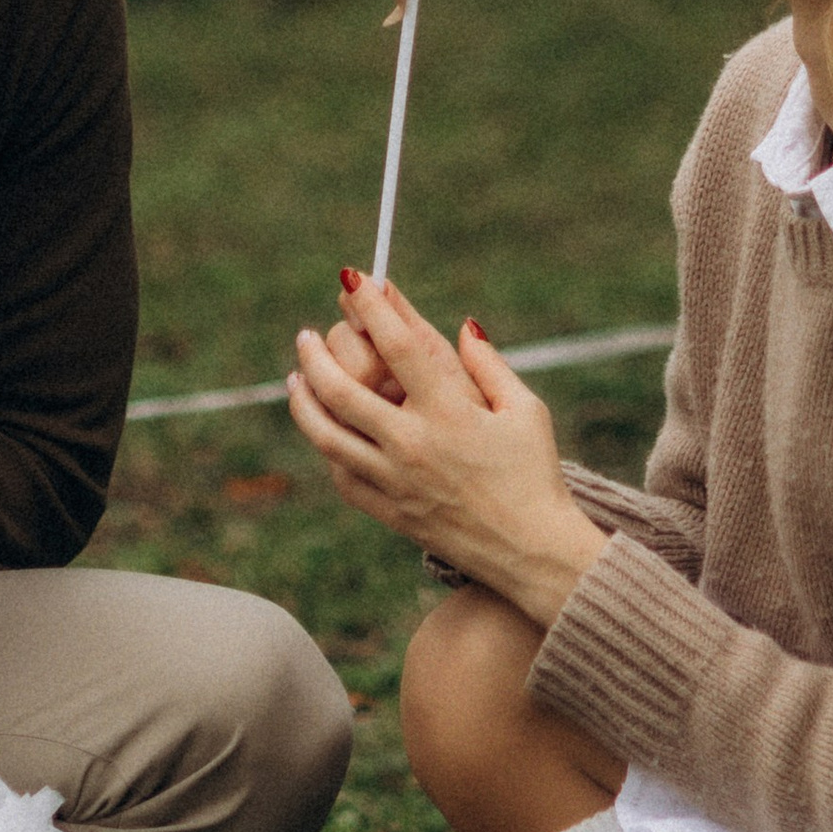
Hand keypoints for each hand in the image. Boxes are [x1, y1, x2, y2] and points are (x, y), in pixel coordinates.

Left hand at [286, 277, 607, 633]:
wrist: (531, 552)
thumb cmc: (535, 474)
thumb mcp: (525, 410)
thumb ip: (489, 364)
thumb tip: (461, 325)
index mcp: (450, 413)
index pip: (399, 346)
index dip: (372, 307)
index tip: (353, 279)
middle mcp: (414, 444)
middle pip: (344, 389)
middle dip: (318, 354)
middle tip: (307, 334)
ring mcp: (395, 481)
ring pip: (328, 434)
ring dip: (305, 400)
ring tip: (296, 376)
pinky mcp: (389, 511)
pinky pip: (342, 475)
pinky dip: (328, 447)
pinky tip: (324, 428)